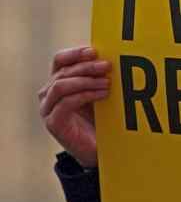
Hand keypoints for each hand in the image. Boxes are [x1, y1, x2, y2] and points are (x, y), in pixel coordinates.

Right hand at [39, 46, 110, 167]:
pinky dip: (85, 95)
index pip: (60, 60)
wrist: (99, 150)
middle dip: (87, 66)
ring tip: (108, 82)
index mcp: (58, 82)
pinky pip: (66, 103)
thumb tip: (110, 56)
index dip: (75, 53)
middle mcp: (48, 94)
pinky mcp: (54, 123)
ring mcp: (48, 109)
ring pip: (61, 85)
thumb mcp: (99, 92)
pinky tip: (103, 94)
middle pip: (63, 71)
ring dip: (86, 80)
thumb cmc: (100, 118)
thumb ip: (99, 76)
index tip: (94, 51)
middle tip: (107, 66)